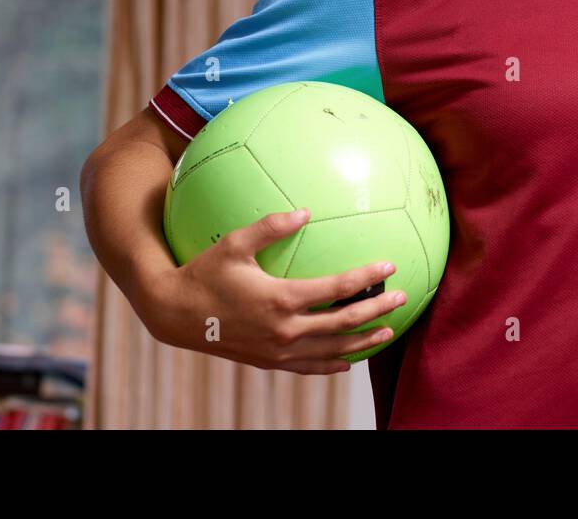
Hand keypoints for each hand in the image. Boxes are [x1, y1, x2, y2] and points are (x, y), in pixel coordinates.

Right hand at [148, 209, 404, 373]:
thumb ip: (272, 225)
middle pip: (344, 323)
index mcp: (281, 298)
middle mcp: (284, 330)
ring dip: (363, 341)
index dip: (366, 277)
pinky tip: (348, 361)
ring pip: (332, 350)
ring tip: (387, 333)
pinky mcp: (270, 362)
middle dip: (377, 310)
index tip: (389, 267)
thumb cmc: (204, 272)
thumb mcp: (235, 242)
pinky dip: (333, 364)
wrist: (175, 314)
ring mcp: (278, 350)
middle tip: (402, 298)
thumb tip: (306, 211)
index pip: (337, 288)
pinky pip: (310, 367)